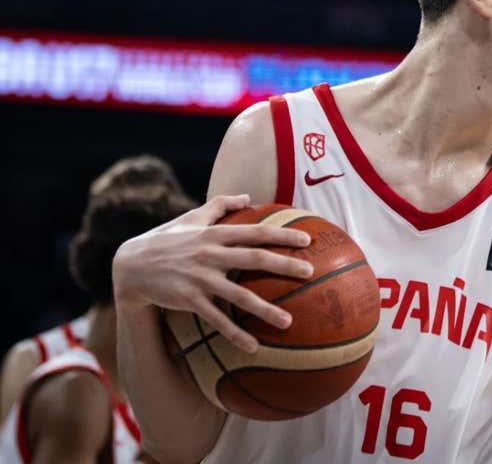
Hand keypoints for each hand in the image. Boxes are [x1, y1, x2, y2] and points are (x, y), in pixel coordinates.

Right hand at [112, 194, 313, 352]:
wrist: (131, 265)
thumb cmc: (168, 238)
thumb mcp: (192, 217)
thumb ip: (220, 205)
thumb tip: (248, 196)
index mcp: (214, 234)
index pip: (255, 232)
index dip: (282, 235)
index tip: (307, 240)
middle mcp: (210, 254)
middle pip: (253, 259)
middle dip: (283, 265)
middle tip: (309, 272)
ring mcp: (200, 279)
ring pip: (238, 295)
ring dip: (265, 309)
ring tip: (290, 322)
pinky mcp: (189, 300)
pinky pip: (217, 320)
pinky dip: (235, 334)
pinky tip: (254, 347)